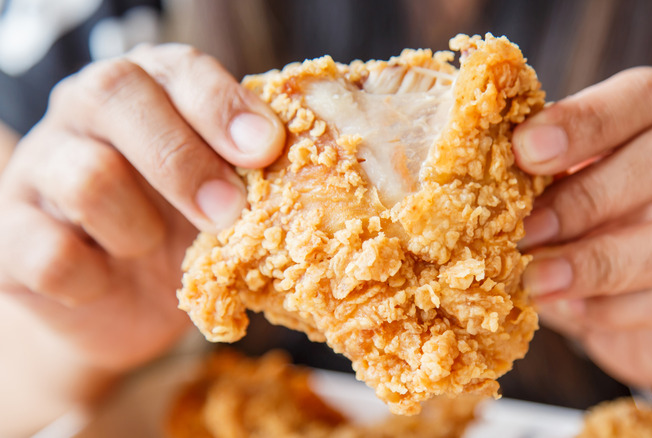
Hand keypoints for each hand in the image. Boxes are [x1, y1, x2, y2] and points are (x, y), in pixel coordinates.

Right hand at [0, 44, 283, 433]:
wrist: (125, 303)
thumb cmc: (185, 231)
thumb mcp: (224, 192)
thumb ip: (247, 170)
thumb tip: (303, 165)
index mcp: (148, 89)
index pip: (177, 69)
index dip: (221, 105)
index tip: (265, 149)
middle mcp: (85, 113)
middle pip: (114, 96)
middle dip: (183, 161)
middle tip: (227, 212)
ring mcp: (40, 170)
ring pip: (84, 176)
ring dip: (138, 225)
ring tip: (152, 247)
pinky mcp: (13, 237)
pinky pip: (50, 252)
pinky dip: (93, 277)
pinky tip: (109, 280)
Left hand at [513, 68, 651, 413]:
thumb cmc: (604, 225)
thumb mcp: (575, 185)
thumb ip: (547, 173)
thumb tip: (482, 177)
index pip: (649, 94)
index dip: (586, 119)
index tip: (523, 151)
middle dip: (590, 194)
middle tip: (526, 227)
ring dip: (601, 260)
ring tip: (537, 279)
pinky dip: (615, 307)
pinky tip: (569, 309)